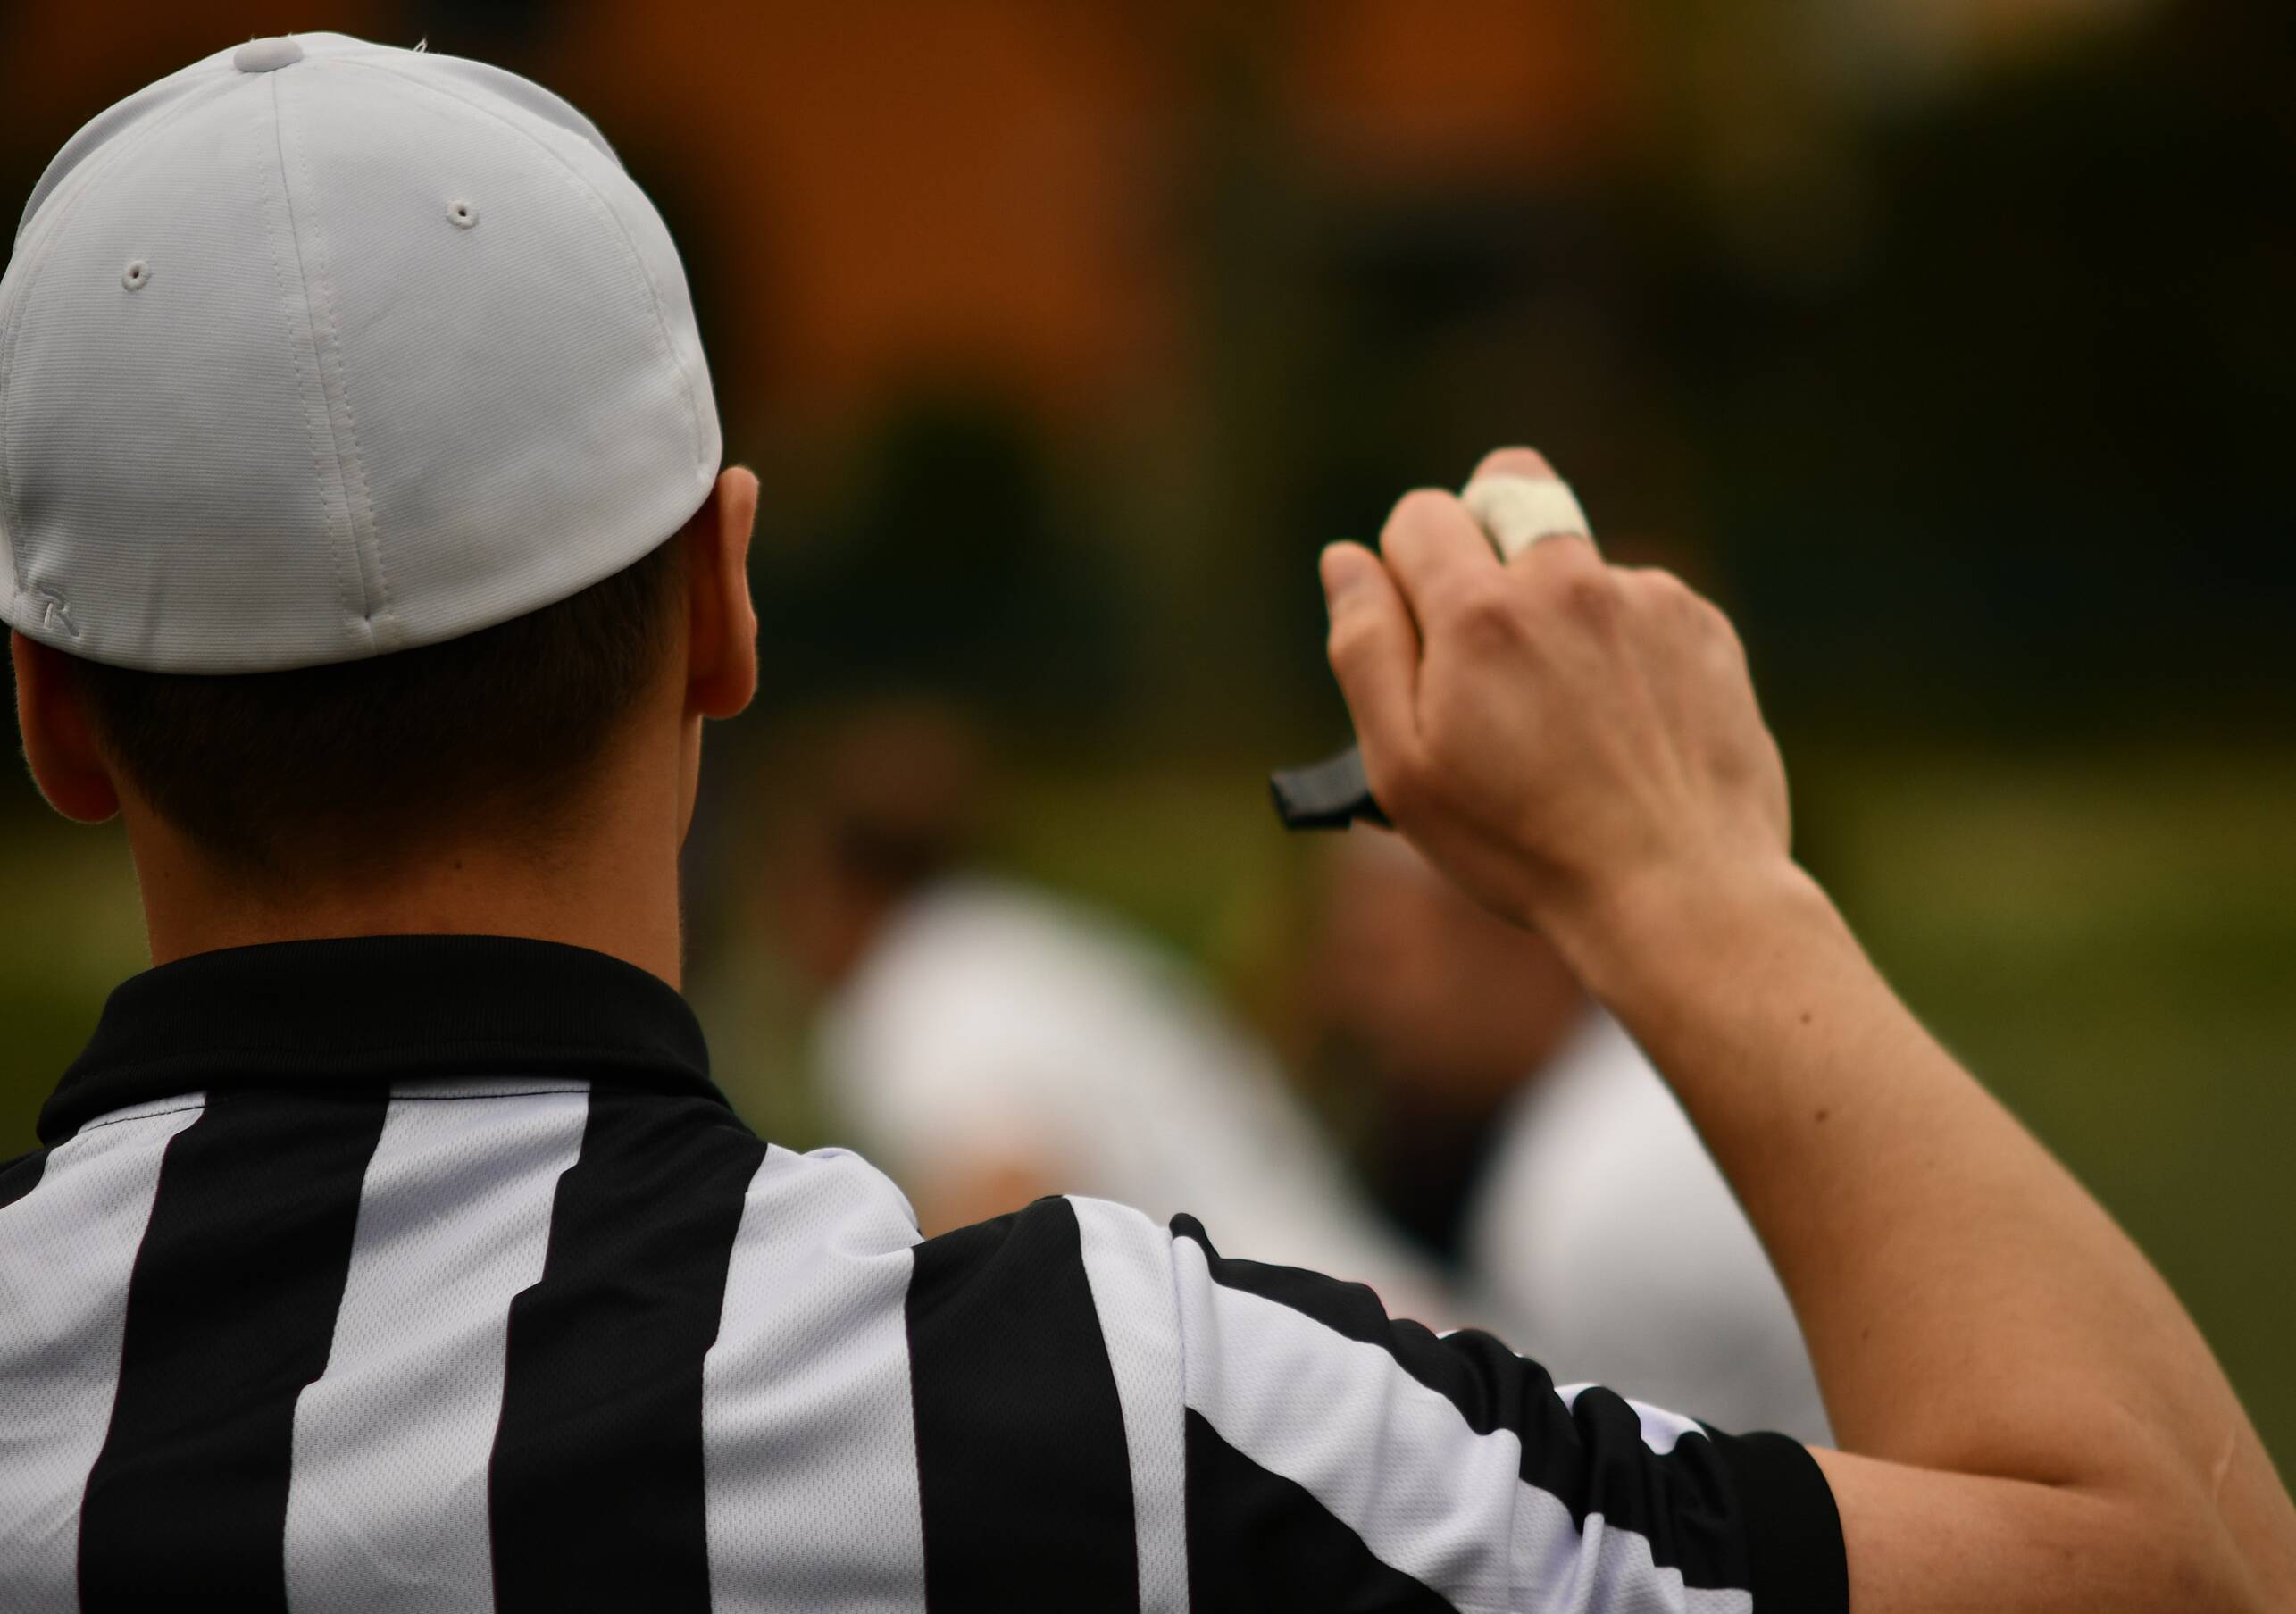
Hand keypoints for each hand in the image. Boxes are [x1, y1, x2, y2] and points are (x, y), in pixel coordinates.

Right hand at [1320, 447, 1792, 953]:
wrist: (1680, 892)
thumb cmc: (1524, 845)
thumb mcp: (1405, 768)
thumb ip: (1366, 648)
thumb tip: (1346, 558)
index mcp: (1478, 611)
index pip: (1420, 514)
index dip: (1404, 567)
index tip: (1422, 635)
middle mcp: (1566, 579)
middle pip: (1508, 483)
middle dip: (1484, 534)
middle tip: (1488, 631)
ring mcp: (1646, 598)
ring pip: (1576, 558)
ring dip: (1558, 606)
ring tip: (1569, 718)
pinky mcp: (1704, 627)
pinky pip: (1640, 604)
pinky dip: (1622, 645)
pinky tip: (1625, 729)